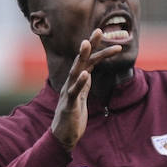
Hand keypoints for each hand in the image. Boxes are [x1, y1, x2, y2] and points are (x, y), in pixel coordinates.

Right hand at [51, 29, 121, 150]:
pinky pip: (74, 92)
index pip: (88, 60)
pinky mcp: (69, 105)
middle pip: (82, 60)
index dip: (96, 47)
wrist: (63, 136)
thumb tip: (89, 70)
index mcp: (76, 80)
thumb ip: (84, 82)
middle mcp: (71, 82)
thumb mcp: (81, 95)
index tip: (103, 32)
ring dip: (82, 57)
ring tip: (86, 44)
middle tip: (98, 30)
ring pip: (76, 71)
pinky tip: (85, 74)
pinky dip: (80, 83)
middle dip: (90, 44)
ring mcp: (69, 92)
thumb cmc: (72, 115)